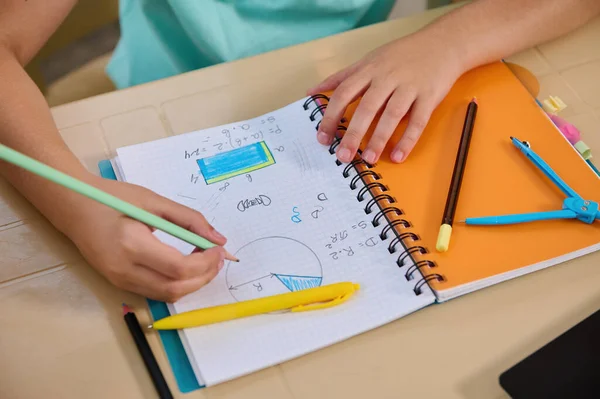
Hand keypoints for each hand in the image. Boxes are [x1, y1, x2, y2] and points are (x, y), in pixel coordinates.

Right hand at [63, 177, 226, 301]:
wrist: (73, 207)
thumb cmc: (113, 198)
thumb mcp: (154, 201)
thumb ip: (189, 220)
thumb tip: (219, 240)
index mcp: (132, 244)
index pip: (178, 267)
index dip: (206, 263)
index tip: (219, 250)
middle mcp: (124, 269)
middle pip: (175, 288)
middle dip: (204, 277)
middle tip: (218, 259)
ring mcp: (119, 280)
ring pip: (167, 295)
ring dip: (193, 284)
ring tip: (206, 263)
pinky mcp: (118, 283)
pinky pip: (155, 292)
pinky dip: (176, 284)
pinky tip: (186, 268)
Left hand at [308, 31, 463, 163]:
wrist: (442, 44)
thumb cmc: (401, 55)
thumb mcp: (368, 60)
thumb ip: (341, 77)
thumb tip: (312, 92)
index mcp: (369, 70)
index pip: (344, 94)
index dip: (331, 116)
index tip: (323, 138)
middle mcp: (387, 77)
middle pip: (366, 107)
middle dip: (353, 134)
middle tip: (342, 156)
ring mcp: (409, 86)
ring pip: (391, 114)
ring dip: (379, 138)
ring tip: (368, 159)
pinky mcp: (429, 96)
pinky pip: (418, 121)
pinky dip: (407, 140)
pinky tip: (397, 156)